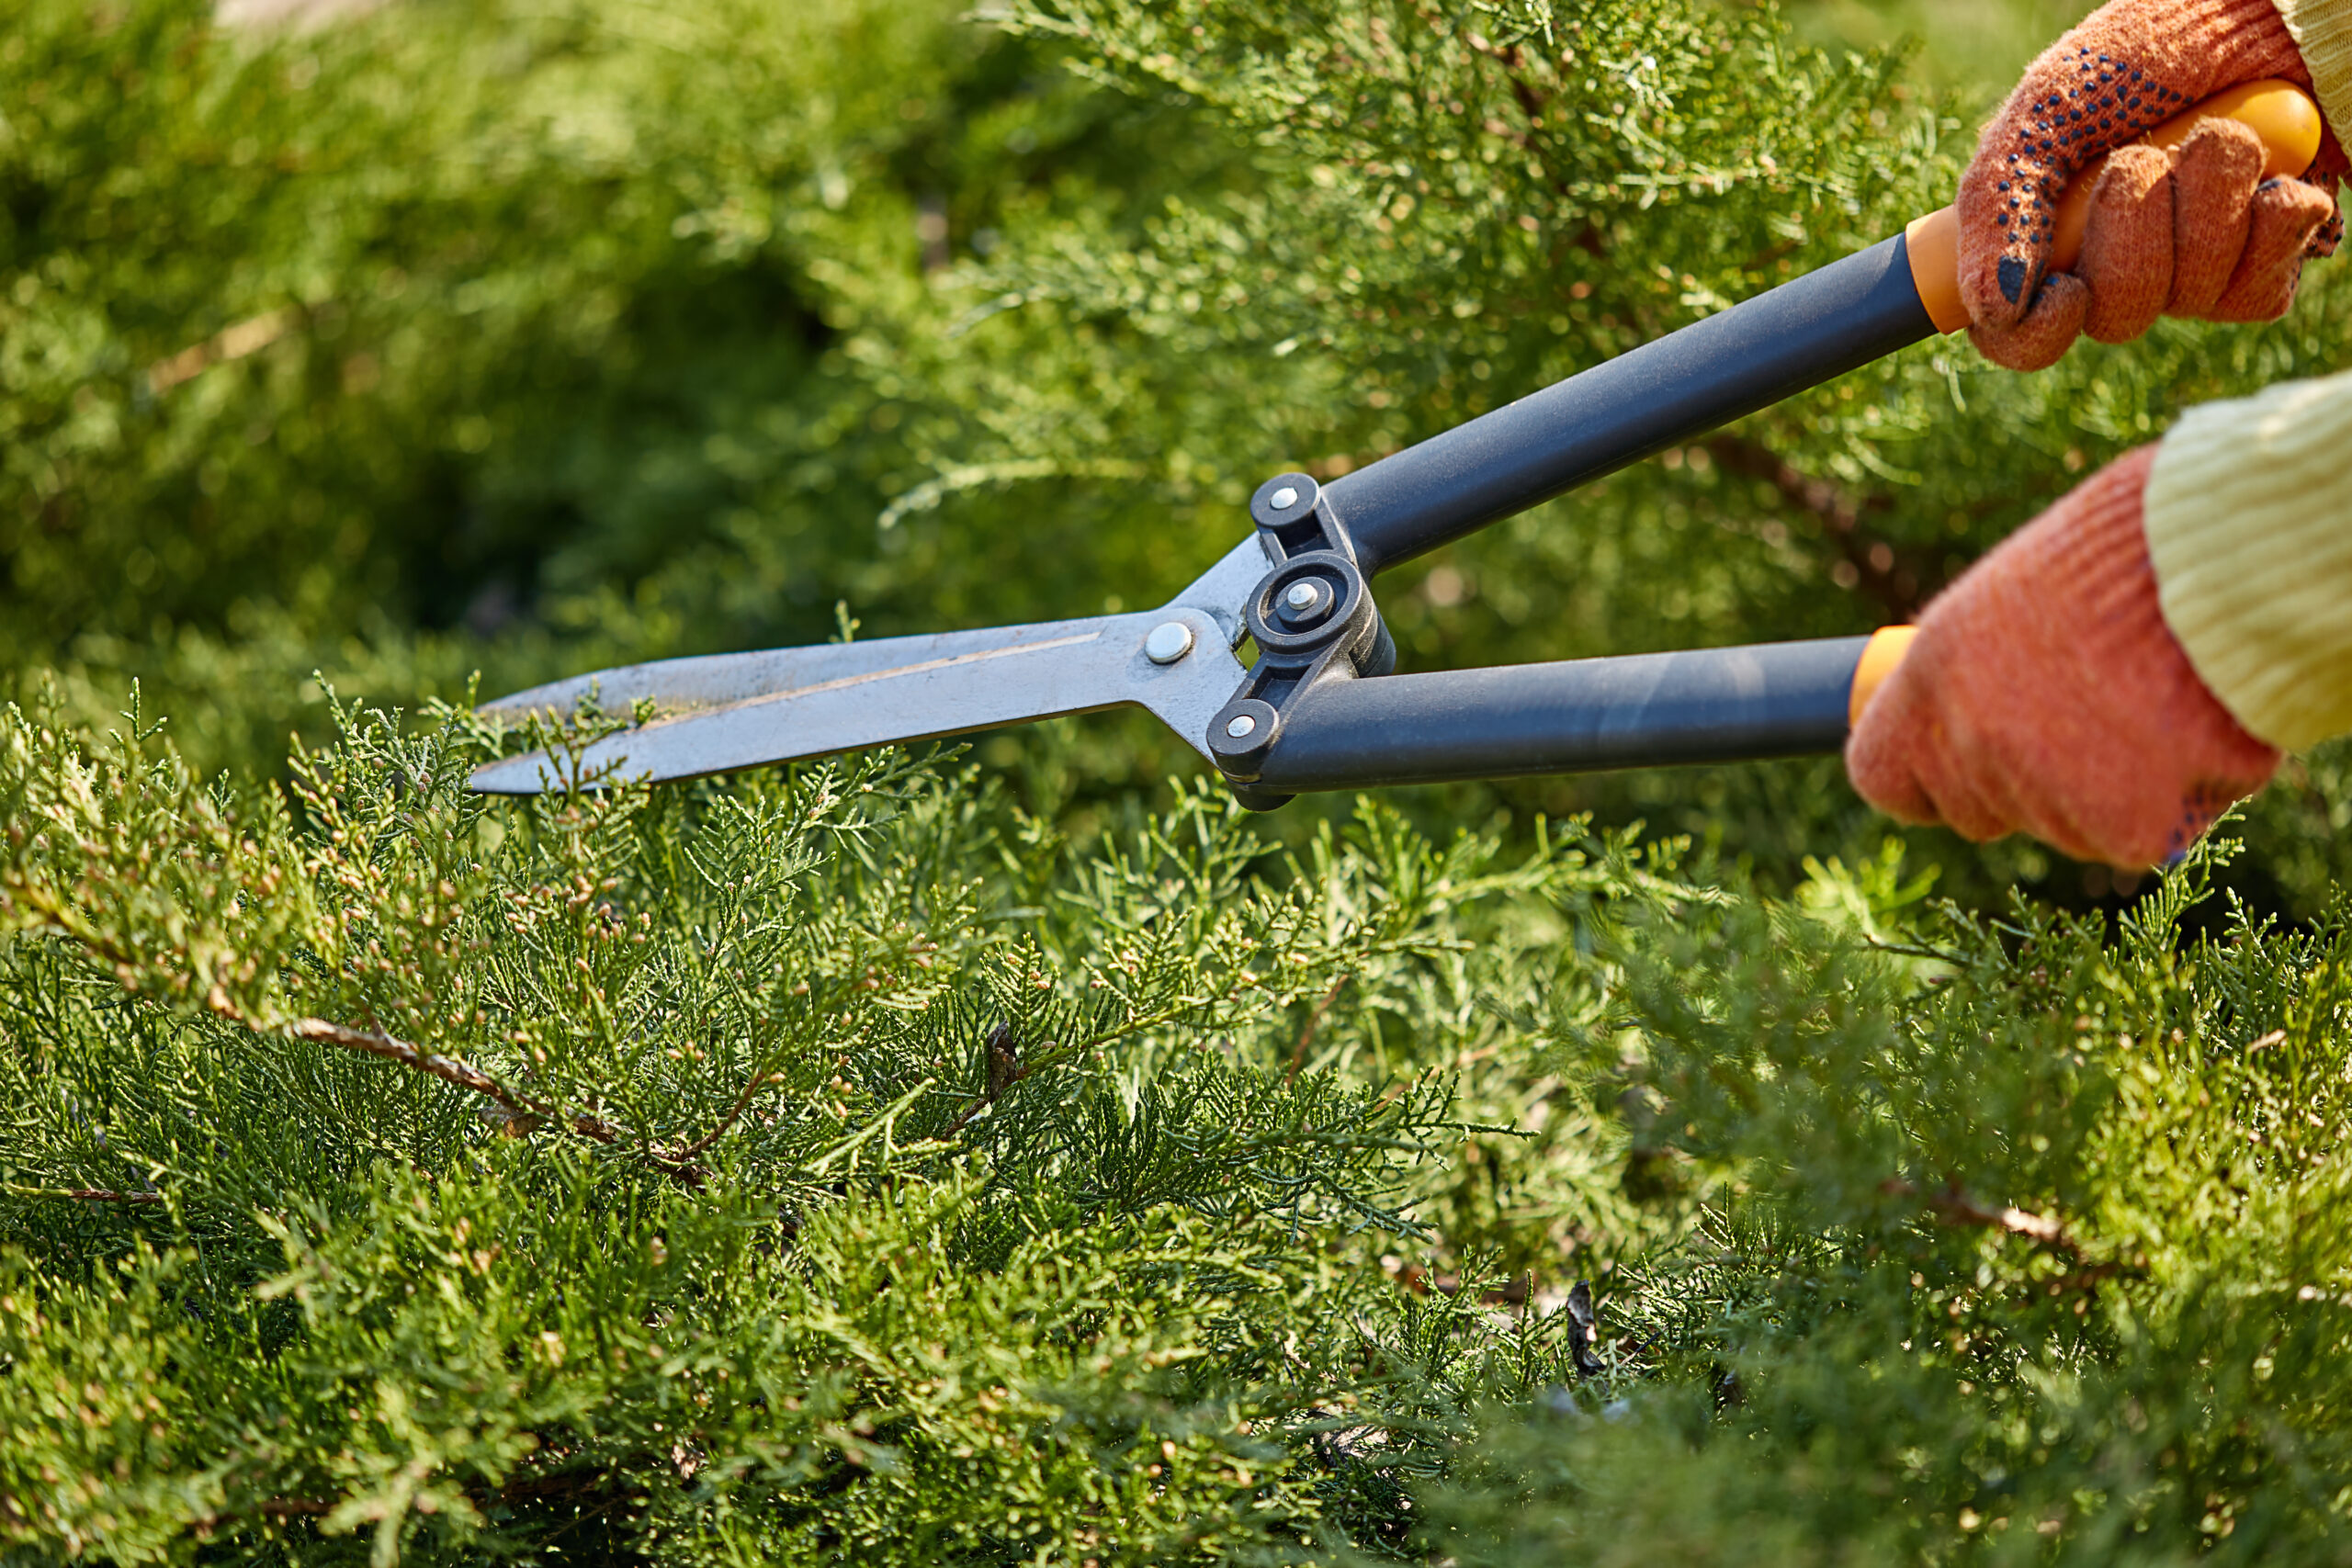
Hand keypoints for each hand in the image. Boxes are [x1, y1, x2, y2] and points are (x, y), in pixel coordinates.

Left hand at [1845, 447, 2279, 868]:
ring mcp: (2038, 788)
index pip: (1882, 777)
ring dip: (2105, 788)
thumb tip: (1971, 708)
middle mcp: (1970, 740)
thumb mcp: (2018, 591)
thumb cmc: (2131, 552)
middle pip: (1978, 812)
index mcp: (1931, 674)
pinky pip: (2135, 838)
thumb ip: (1983, 666)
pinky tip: (2190, 736)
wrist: (2224, 557)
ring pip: (2062, 828)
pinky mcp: (2119, 824)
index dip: (1924, 779)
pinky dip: (2170, 803)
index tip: (1955, 763)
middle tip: (2091, 714)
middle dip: (2026, 782)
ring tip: (2153, 702)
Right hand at [1958, 0, 2343, 369]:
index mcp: (2051, 238)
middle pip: (2114, 317)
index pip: (2021, 338)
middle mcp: (2121, 265)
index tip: (2064, 290)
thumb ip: (2000, 202)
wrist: (2268, 10)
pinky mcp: (2267, 262)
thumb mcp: (2049, 106)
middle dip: (2134, 231)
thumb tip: (1991, 307)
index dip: (2037, 334)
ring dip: (2206, 206)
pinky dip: (2268, 224)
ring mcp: (2196, 269)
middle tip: (2141, 158)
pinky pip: (2256, 294)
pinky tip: (2270, 178)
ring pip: (2189, 300)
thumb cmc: (2149, 45)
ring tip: (2217, 139)